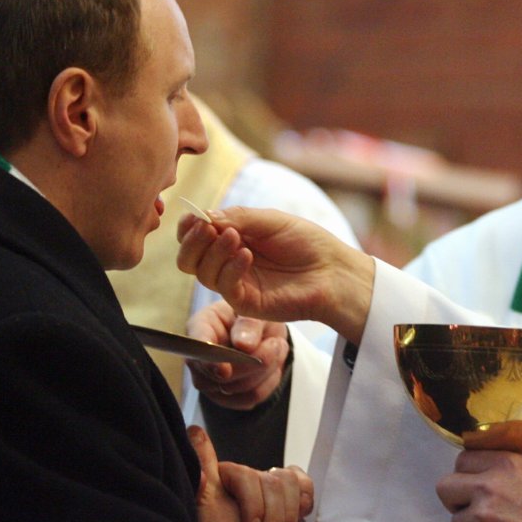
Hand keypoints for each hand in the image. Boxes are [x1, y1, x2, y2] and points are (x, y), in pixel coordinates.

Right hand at [175, 207, 374, 343]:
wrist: (334, 272)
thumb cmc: (308, 243)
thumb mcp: (271, 221)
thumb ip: (238, 218)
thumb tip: (205, 217)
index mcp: (233, 240)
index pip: (196, 237)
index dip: (189, 228)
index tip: (195, 218)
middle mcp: (228, 264)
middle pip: (188, 259)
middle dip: (192, 242)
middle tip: (208, 228)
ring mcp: (236, 285)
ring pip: (201, 273)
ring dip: (213, 251)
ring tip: (236, 238)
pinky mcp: (246, 304)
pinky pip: (224, 287)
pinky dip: (230, 268)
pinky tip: (247, 255)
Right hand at [186, 300, 287, 409]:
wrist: (265, 333)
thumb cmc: (255, 318)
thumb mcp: (257, 312)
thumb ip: (249, 324)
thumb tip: (243, 345)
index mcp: (201, 327)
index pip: (197, 346)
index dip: (209, 362)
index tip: (225, 370)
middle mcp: (199, 357)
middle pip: (218, 376)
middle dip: (252, 363)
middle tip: (275, 344)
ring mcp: (210, 380)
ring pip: (237, 389)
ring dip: (265, 371)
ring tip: (276, 349)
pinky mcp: (226, 396)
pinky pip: (249, 398)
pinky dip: (267, 384)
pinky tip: (272, 367)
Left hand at [189, 425, 312, 521]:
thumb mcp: (206, 505)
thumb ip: (204, 466)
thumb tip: (194, 431)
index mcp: (232, 480)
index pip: (252, 475)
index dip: (255, 503)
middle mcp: (252, 485)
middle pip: (277, 481)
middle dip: (276, 517)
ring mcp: (272, 499)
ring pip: (295, 488)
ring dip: (288, 520)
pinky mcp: (288, 513)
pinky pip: (306, 493)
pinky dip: (304, 503)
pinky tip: (298, 516)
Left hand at [436, 451, 521, 521]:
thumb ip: (506, 472)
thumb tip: (485, 476)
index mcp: (504, 464)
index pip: (462, 460)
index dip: (466, 474)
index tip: (473, 484)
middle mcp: (488, 485)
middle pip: (445, 487)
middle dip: (456, 501)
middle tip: (473, 509)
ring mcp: (481, 515)